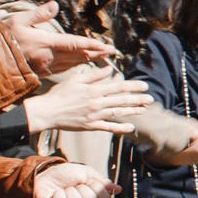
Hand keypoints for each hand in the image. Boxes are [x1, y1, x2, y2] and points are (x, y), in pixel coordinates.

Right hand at [0, 3, 115, 77]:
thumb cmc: (2, 39)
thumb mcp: (17, 21)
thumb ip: (37, 14)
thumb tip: (54, 6)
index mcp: (44, 43)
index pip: (72, 44)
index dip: (90, 45)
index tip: (104, 46)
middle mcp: (47, 57)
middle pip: (77, 56)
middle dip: (96, 53)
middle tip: (112, 51)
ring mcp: (45, 67)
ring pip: (72, 64)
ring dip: (89, 60)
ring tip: (103, 56)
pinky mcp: (42, 73)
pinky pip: (64, 69)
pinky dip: (76, 65)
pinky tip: (83, 63)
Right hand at [23, 63, 153, 133]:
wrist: (46, 112)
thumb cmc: (59, 94)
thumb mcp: (75, 80)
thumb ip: (93, 75)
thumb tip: (109, 69)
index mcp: (94, 90)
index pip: (118, 87)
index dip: (133, 86)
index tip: (144, 86)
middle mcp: (96, 103)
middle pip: (122, 101)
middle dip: (138, 99)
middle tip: (151, 99)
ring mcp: (94, 116)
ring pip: (118, 113)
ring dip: (133, 111)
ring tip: (144, 110)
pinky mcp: (90, 126)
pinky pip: (109, 128)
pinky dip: (121, 128)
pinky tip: (131, 128)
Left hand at [31, 162, 115, 197]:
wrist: (43, 175)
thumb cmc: (63, 175)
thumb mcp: (85, 173)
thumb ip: (101, 182)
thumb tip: (118, 189)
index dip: (100, 190)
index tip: (91, 183)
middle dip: (83, 188)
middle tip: (75, 185)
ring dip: (70, 192)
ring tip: (65, 190)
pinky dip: (58, 195)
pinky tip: (55, 195)